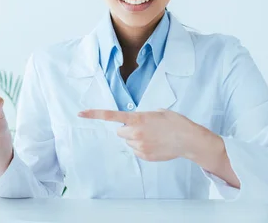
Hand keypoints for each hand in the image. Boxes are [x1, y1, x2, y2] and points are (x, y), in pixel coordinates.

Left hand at [78, 108, 197, 161]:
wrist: (187, 139)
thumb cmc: (174, 122)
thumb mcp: (157, 112)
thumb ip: (142, 116)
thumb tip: (135, 123)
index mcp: (137, 118)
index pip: (111, 116)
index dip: (94, 114)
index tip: (80, 113)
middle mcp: (135, 133)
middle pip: (120, 132)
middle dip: (128, 130)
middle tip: (143, 128)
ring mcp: (139, 146)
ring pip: (128, 142)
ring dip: (136, 139)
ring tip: (153, 136)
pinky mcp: (144, 156)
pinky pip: (136, 151)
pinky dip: (143, 148)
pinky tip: (155, 144)